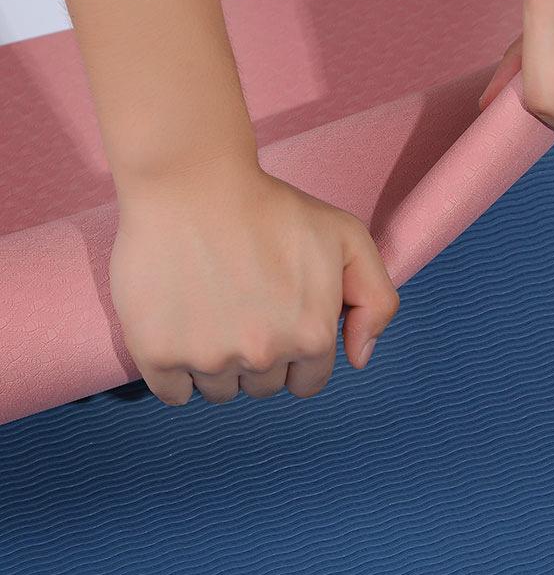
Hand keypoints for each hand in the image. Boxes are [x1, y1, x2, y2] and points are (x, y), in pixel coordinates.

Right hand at [110, 158, 398, 405]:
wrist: (194, 183)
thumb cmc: (272, 207)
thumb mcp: (347, 238)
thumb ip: (376, 300)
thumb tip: (359, 359)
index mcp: (311, 336)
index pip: (307, 380)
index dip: (294, 352)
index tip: (278, 319)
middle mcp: (263, 355)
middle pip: (262, 386)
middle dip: (258, 355)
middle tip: (242, 304)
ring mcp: (208, 358)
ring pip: (218, 389)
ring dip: (217, 363)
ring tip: (211, 308)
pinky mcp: (157, 353)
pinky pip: (174, 392)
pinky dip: (176, 371)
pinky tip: (182, 328)